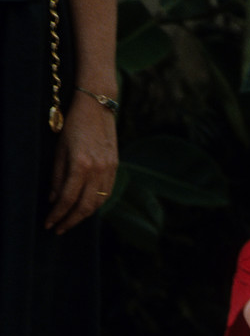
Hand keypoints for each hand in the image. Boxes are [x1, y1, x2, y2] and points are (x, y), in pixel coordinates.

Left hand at [45, 91, 117, 233]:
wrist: (98, 106)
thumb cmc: (74, 124)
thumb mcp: (59, 149)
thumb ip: (57, 176)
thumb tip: (53, 200)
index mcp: (80, 164)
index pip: (67, 199)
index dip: (57, 214)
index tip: (49, 224)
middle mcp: (97, 170)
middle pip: (84, 207)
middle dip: (70, 221)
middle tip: (59, 229)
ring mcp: (109, 170)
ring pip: (97, 203)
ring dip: (83, 215)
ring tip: (71, 220)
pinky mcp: (115, 167)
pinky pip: (106, 194)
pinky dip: (95, 204)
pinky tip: (85, 207)